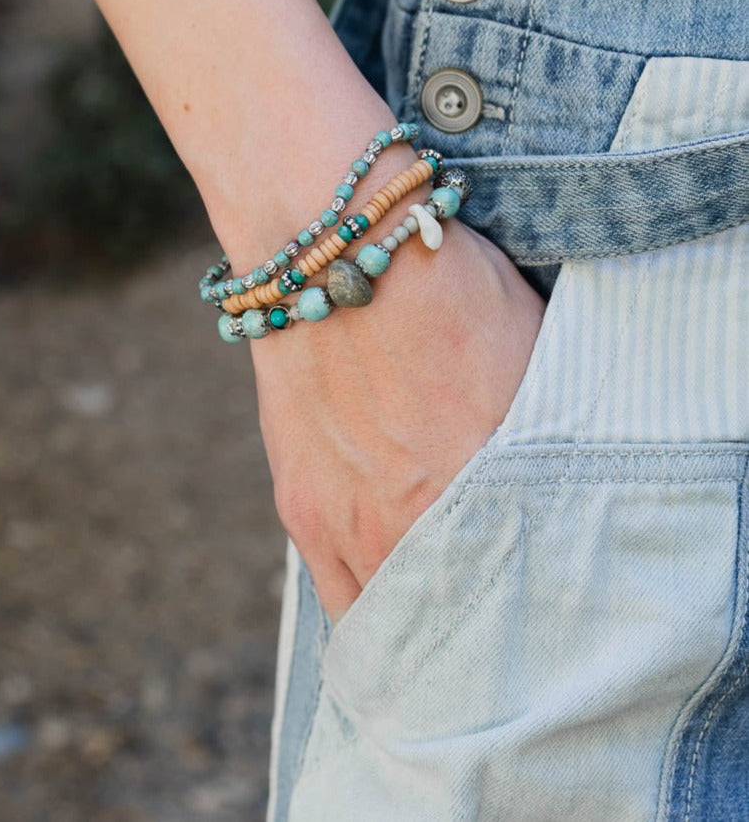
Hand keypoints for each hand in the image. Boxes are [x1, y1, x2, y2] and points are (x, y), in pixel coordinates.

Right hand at [250, 215, 545, 621]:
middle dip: (485, 609)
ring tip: (442, 599)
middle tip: (497, 595)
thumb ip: (550, 428)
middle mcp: (421, 521)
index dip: (544, 585)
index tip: (551, 580)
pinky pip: (341, 596)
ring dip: (425, 615)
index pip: (534, 578)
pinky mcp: (305, 512)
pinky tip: (390, 597)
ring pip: (400, 619)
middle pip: (466, 610)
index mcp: (492, 484)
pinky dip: (371, 609)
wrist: (332, 250)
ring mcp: (355, 524)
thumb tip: (564, 465)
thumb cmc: (440, 284)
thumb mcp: (530, 350)